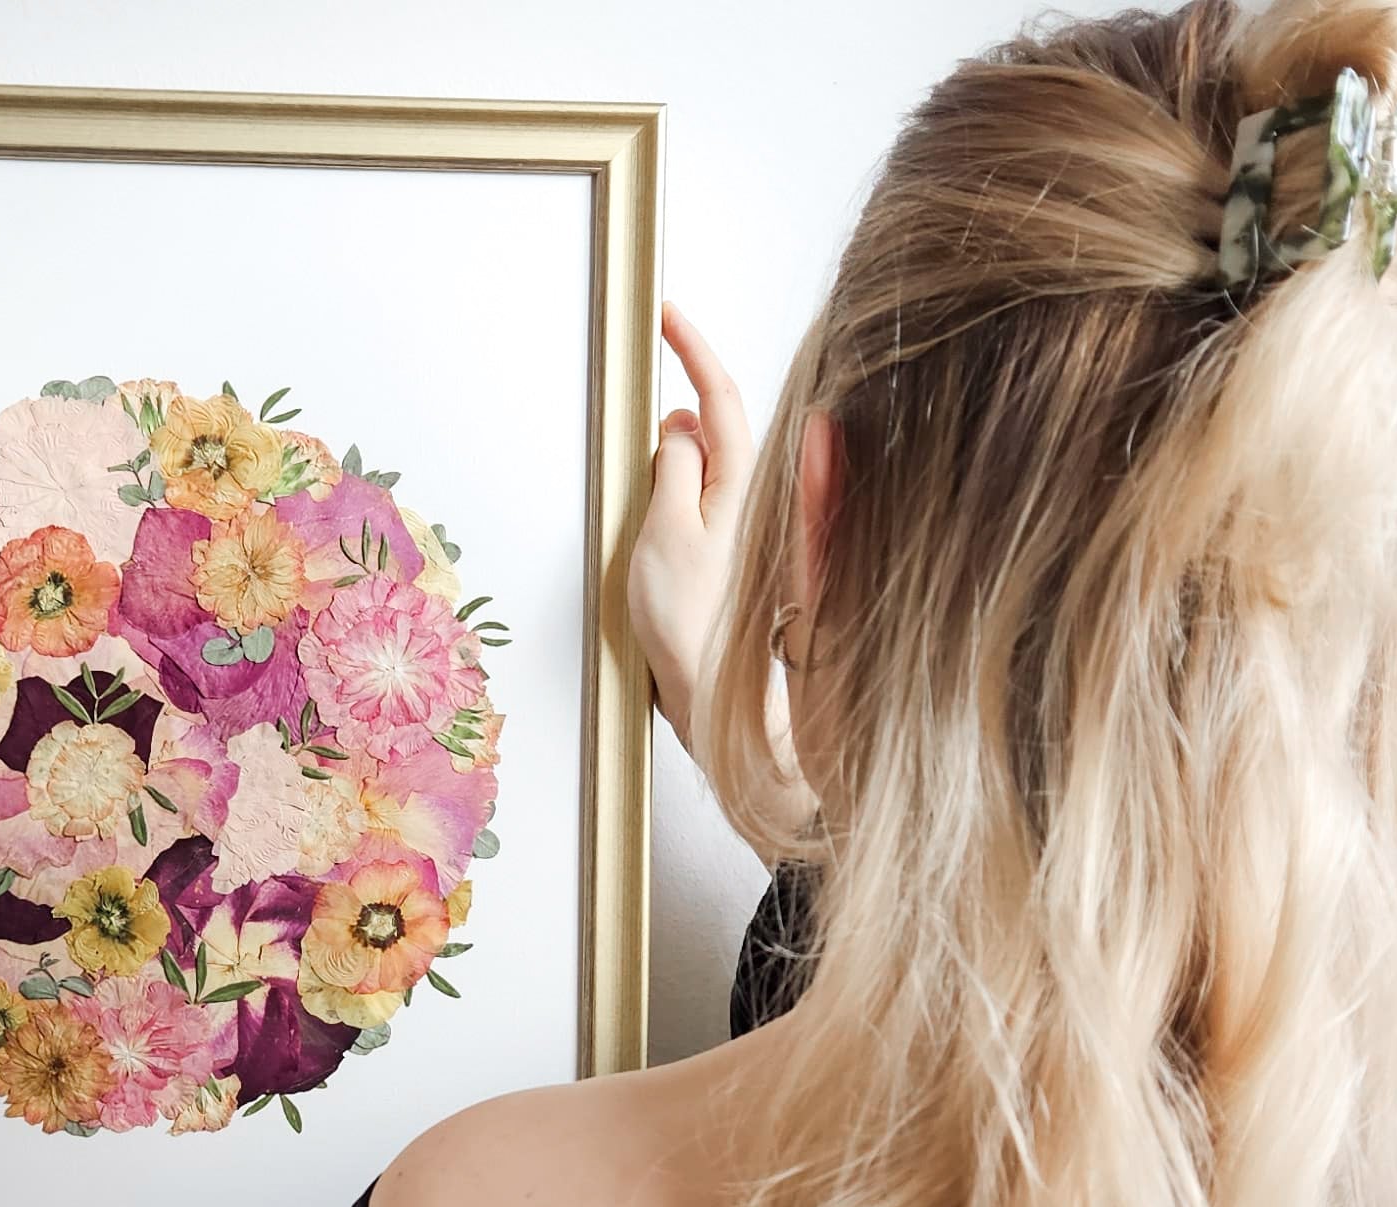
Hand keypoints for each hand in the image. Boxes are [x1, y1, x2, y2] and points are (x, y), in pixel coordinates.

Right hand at [631, 302, 753, 755]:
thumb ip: (674, 468)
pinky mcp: (734, 556)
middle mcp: (758, 499)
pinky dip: (681, 494)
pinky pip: (704, 505)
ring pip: (706, 469)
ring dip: (673, 464)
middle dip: (675, 413)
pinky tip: (667, 516)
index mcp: (745, 484)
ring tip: (650, 514)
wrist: (721, 702)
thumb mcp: (665, 531)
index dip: (692, 349)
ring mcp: (748, 528)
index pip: (719, 397)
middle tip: (637, 443)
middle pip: (714, 428)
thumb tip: (678, 426)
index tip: (666, 314)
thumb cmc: (693, 628)